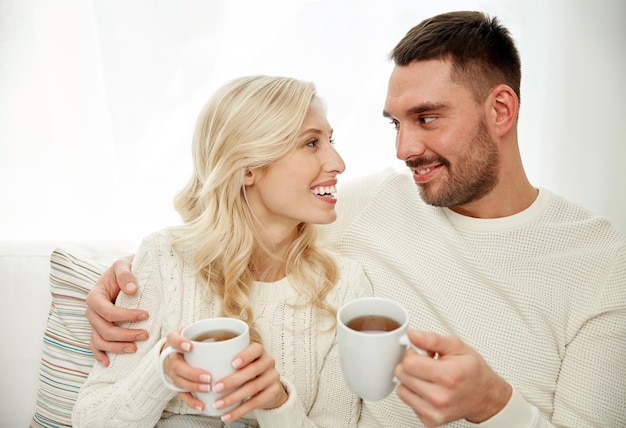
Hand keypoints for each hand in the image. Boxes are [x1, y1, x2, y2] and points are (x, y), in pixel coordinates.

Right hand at [85, 255, 148, 365]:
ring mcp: (94, 322)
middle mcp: (92, 311)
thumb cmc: (123, 269)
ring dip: (117, 347)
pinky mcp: (98, 328)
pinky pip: (95, 345)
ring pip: (100, 341)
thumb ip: (125, 274)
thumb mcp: (123, 265)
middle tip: (145, 334)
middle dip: (125, 335)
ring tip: (135, 348)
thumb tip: (132, 289)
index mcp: (95, 296)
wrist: (122, 272)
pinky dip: (99, 355)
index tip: (145, 315)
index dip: (125, 316)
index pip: (107, 312)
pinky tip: (108, 363)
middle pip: (104, 330)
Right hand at [161, 329, 210, 410]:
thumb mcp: (200, 330)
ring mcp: (173, 370)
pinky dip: (191, 401)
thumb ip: (214, 329)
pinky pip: (181, 394)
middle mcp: (172, 355)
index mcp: (177, 340)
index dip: (179, 343)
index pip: (173, 338)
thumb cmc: (196, 338)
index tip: (190, 346)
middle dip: (191, 373)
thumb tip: (240, 333)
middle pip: (176, 365)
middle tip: (208, 377)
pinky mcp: (177, 383)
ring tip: (208, 388)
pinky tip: (202, 405)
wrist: (182, 349)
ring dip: (193, 386)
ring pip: (178, 380)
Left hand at [167, 338, 288, 421]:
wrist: (269, 386)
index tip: (232, 363)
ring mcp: (273, 377)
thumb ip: (225, 357)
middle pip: (252, 371)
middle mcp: (268, 362)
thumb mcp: (240, 361)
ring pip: (253, 388)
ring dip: (233, 398)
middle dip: (232, 381)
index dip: (245, 355)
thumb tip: (194, 356)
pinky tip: (226, 416)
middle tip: (215, 388)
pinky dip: (239, 411)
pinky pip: (256, 403)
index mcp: (259, 351)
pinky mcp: (273, 392)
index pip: (256, 349)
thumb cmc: (246, 370)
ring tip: (217, 405)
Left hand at [394, 330, 511, 426]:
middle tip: (426, 364)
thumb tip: (412, 334)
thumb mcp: (456, 346)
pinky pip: (408, 402)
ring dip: (410, 380)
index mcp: (448, 376)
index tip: (420, 353)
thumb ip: (431, 339)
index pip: (409, 363)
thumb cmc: (472, 371)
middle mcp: (441, 397)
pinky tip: (429, 389)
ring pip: (401, 390)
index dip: (411, 353)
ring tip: (428, 377)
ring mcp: (435, 412)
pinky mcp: (430, 421)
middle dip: (410, 365)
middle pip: (402, 375)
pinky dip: (414, 394)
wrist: (485, 396)